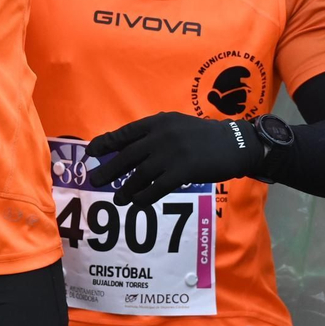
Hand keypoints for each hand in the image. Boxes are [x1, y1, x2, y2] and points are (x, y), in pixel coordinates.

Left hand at [86, 112, 265, 206]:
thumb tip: (128, 149)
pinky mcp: (182, 171)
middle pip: (127, 156)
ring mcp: (171, 153)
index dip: (106, 143)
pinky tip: (137, 203)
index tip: (91, 152)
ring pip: (140, 174)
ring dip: (126, 188)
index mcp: (158, 122)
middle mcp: (160, 136)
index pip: (125, 133)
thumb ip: (154, 134)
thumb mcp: (176, 125)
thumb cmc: (202, 136)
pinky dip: (144, 197)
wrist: (233, 144)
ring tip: (118, 199)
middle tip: (95, 181)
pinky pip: (156, 187)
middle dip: (109, 169)